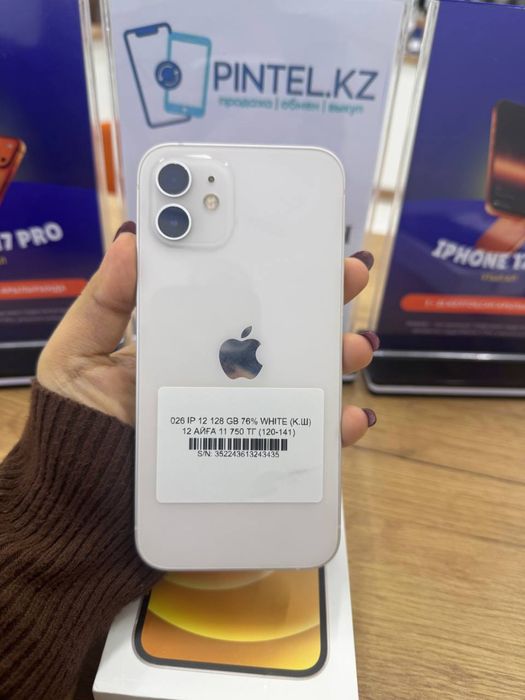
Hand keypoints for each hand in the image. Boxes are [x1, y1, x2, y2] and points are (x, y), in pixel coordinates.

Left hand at [38, 223, 377, 439]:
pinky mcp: (249, 457)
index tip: (289, 233)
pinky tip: (346, 419)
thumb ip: (103, 303)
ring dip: (335, 359)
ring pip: (298, 380)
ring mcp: (238, 414)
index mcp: (184, 341)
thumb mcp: (78, 356)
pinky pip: (298, 441)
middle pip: (277, 332)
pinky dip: (329, 430)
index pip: (230, 296)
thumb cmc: (77, 426)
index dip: (261, 263)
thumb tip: (130, 238)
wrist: (84, 506)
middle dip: (318, 300)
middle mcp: (218, 373)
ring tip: (355, 346)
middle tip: (347, 273)